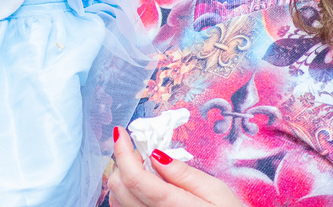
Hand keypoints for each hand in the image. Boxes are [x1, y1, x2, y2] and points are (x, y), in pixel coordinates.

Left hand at [107, 127, 243, 206]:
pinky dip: (125, 195)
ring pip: (116, 200)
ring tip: (145, 170)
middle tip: (141, 151)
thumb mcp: (216, 191)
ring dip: (123, 178)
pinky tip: (143, 188)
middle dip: (122, 162)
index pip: (134, 178)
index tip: (121, 133)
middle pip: (119, 187)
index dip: (122, 152)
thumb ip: (184, 173)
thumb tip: (155, 154)